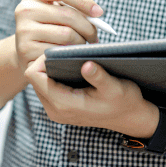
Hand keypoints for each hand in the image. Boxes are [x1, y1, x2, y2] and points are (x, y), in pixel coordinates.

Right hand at [14, 0, 100, 73]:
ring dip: (81, 43)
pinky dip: (69, 55)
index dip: (84, 1)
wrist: (28, 49)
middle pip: (68, 15)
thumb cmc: (51, 24)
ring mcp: (24, 30)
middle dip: (88, 27)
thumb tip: (95, 9)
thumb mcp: (59, 7)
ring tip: (82, 45)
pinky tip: (70, 54)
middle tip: (94, 37)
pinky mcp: (26, 50)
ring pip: (67, 35)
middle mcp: (24, 9)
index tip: (99, 12)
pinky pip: (60, 52)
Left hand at [25, 55, 158, 137]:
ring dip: (48, 67)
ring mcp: (56, 109)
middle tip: (63, 49)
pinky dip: (53, 74)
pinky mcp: (60, 106)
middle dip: (44, 61)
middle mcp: (55, 110)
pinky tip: (68, 65)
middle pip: (34, 76)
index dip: (42, 58)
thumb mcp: (116, 88)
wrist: (132, 118)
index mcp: (64, 105)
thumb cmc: (125, 102)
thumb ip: (100, 77)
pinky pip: (46, 85)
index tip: (60, 48)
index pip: (34, 75)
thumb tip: (86, 65)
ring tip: (66, 56)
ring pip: (39, 79)